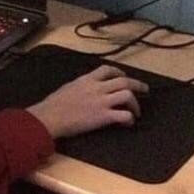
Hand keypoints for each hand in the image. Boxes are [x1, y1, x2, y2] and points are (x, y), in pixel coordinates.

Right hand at [27, 65, 149, 138]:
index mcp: (86, 80)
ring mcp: (101, 102)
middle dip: (138, 85)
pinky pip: (123, 115)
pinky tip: (128, 123)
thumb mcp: (67, 88)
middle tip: (145, 90)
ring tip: (136, 112)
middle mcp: (97, 88)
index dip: (120, 73)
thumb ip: (80, 86)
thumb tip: (84, 89)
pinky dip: (129, 118)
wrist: (49, 117)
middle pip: (124, 81)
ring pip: (127, 95)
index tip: (124, 77)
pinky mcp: (103, 116)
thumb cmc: (52, 105)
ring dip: (135, 103)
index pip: (108, 70)